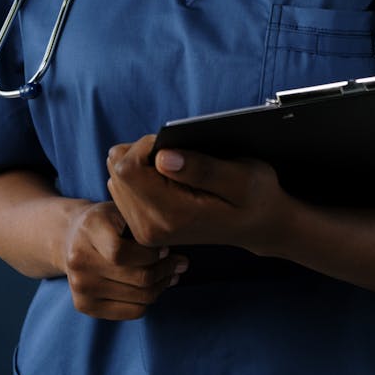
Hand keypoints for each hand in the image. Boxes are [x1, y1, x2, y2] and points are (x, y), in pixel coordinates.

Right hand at [62, 199, 188, 319]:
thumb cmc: (105, 221)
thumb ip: (142, 224)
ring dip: (161, 286)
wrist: (69, 238)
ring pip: (138, 298)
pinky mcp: (85, 306)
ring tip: (172, 274)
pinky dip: (149, 300)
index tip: (165, 248)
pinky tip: (155, 286)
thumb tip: (175, 241)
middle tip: (180, 263)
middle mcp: (80, 262)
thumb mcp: (119, 209)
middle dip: (166, 271)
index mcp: (89, 230)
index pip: (121, 252)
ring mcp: (80, 287)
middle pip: (136, 278)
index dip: (150, 254)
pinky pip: (131, 312)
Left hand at [106, 136, 289, 253]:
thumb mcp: (242, 178)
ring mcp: (144, 230)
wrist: (257, 226)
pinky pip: (122, 187)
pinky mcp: (142, 226)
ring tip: (177, 168)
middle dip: (142, 152)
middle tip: (179, 155)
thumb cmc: (254, 197)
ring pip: (116, 177)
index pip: (128, 168)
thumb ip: (201, 169)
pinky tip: (168, 178)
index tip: (174, 144)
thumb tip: (161, 158)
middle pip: (117, 170)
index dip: (145, 146)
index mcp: (172, 216)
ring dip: (142, 163)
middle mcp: (150, 228)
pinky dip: (141, 174)